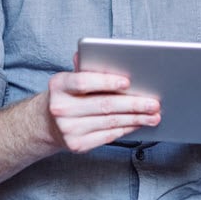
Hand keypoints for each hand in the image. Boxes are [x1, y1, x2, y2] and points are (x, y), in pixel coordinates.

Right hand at [44, 71, 160, 153]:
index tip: (128, 82)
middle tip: (153, 103)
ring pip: (110, 122)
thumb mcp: (70, 79)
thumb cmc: (68, 95)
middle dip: (133, 104)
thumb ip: (86, 67)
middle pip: (103, 105)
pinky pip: (108, 136)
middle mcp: (61, 108)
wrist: (47, 123)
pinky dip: (127, 129)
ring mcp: (68, 129)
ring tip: (153, 116)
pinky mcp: (77, 145)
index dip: (106, 82)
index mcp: (59, 85)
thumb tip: (107, 54)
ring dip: (136, 119)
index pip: (83, 82)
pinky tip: (139, 124)